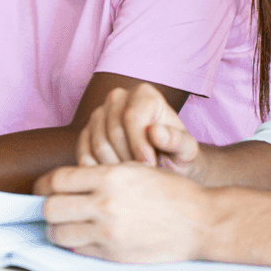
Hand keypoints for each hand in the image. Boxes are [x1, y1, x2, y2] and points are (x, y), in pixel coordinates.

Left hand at [36, 164, 210, 262]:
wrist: (201, 222)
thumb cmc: (171, 193)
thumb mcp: (136, 169)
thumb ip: (101, 175)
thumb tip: (66, 182)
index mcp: (111, 176)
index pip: (57, 179)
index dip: (45, 184)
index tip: (44, 188)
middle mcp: (105, 203)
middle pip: (50, 207)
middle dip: (48, 207)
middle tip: (55, 208)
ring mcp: (108, 232)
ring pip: (59, 232)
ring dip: (58, 229)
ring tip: (68, 225)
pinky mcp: (113, 254)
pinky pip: (78, 250)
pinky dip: (77, 244)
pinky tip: (87, 237)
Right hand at [78, 83, 200, 178]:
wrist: (163, 164)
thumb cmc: (176, 155)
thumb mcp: (186, 150)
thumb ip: (177, 140)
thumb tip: (156, 132)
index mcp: (144, 93)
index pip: (132, 117)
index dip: (140, 146)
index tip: (152, 165)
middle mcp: (118, 97)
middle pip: (113, 132)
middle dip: (129, 160)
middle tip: (143, 174)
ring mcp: (99, 114)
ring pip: (98, 144)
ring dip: (116, 167)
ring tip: (134, 175)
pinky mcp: (86, 133)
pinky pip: (84, 154)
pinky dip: (99, 170)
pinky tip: (117, 176)